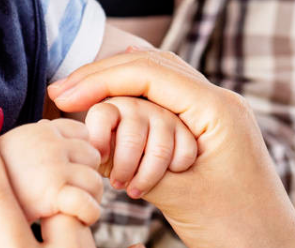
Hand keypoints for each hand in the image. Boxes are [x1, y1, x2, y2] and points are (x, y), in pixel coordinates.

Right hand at [0, 117, 102, 224]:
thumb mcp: (13, 144)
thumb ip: (36, 139)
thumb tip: (53, 132)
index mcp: (41, 129)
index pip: (81, 132)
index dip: (79, 152)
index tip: (68, 170)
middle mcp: (50, 142)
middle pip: (92, 155)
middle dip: (86, 174)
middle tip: (72, 192)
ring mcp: (53, 166)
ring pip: (94, 180)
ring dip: (89, 196)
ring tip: (74, 208)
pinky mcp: (53, 192)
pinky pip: (87, 203)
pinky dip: (88, 213)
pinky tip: (77, 218)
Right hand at [47, 50, 294, 247]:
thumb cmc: (236, 230)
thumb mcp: (178, 194)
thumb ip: (137, 156)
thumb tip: (93, 132)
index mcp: (217, 108)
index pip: (147, 73)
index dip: (99, 79)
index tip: (62, 97)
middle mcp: (218, 100)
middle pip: (149, 65)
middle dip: (100, 76)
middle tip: (59, 92)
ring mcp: (215, 110)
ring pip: (155, 76)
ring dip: (114, 83)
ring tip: (76, 94)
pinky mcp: (207, 125)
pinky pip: (164, 97)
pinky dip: (131, 95)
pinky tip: (109, 96)